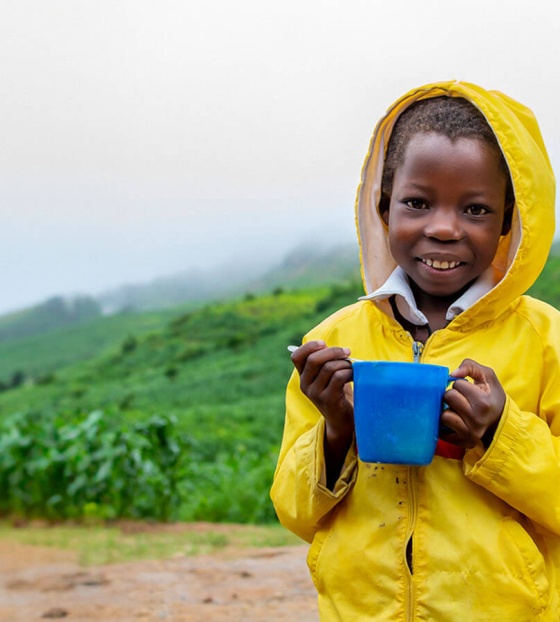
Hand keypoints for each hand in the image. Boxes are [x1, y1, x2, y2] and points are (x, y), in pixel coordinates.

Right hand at [291, 341, 353, 485]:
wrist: (343, 421)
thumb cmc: (338, 393)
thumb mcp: (328, 376)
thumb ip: (325, 361)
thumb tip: (328, 346)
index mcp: (303, 377)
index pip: (296, 356)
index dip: (309, 346)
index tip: (324, 343)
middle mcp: (305, 385)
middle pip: (314, 359)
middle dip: (333, 351)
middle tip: (347, 352)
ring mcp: (315, 393)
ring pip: (329, 367)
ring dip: (345, 363)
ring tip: (352, 367)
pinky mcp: (328, 399)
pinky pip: (339, 377)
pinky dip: (349, 372)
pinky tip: (355, 375)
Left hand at [440, 358, 505, 448]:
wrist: (501, 421)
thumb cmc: (492, 396)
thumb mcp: (488, 376)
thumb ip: (470, 366)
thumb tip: (452, 373)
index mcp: (483, 402)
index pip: (457, 384)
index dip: (460, 384)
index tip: (469, 389)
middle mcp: (476, 420)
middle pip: (448, 397)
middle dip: (452, 395)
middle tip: (462, 399)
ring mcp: (469, 433)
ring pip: (443, 415)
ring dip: (448, 410)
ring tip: (458, 410)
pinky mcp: (462, 442)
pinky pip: (442, 430)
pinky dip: (445, 424)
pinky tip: (455, 421)